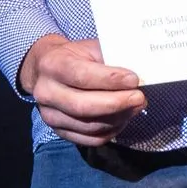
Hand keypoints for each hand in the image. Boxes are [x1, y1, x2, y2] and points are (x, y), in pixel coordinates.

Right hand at [19, 34, 145, 147]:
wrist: (46, 70)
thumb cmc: (74, 56)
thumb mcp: (89, 48)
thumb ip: (111, 58)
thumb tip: (140, 72)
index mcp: (52, 65)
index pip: (81, 76)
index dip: (110, 80)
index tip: (133, 79)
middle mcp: (46, 93)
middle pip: (83, 106)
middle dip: (116, 103)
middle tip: (139, 97)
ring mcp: (50, 116)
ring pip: (89, 126)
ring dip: (118, 118)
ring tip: (136, 106)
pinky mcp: (59, 132)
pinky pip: (90, 139)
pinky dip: (111, 131)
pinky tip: (123, 118)